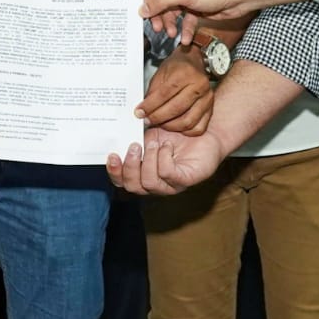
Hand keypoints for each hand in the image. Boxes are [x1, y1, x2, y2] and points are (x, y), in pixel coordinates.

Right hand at [107, 127, 226, 194]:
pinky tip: (167, 146)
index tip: (112, 155)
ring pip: (150, 183)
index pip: (122, 182)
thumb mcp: (149, 133)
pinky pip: (168, 175)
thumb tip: (116, 134)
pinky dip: (164, 158)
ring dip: (149, 160)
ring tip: (155, 143)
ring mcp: (171, 185)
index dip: (115, 172)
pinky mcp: (186, 180)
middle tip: (135, 146)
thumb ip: (133, 137)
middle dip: (130, 167)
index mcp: (142, 174)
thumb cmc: (176, 134)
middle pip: (133, 187)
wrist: (205, 131)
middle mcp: (155, 184)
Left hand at [138, 48, 213, 133]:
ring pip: (187, 121)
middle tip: (147, 120)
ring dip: (170, 126)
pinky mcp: (210, 108)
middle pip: (176, 109)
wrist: (195, 62)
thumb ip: (153, 91)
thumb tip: (144, 110)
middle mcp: (199, 85)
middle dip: (158, 118)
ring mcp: (207, 98)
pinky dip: (185, 131)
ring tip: (160, 123)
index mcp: (185, 73)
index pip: (164, 94)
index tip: (139, 113)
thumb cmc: (178, 66)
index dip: (150, 106)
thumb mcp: (161, 72)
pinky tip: (175, 126)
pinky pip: (198, 128)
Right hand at [141, 0, 252, 39]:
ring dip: (170, 24)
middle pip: (160, 1)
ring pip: (171, 12)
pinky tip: (186, 38)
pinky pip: (185, 20)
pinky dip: (184, 29)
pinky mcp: (196, 8)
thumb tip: (143, 8)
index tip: (142, 14)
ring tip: (171, 33)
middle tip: (157, 27)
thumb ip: (162, 1)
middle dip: (158, 16)